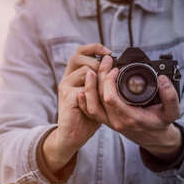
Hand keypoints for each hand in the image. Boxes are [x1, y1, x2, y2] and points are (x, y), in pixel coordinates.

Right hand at [42, 43, 110, 172]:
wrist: (74, 135)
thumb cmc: (86, 117)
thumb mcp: (98, 96)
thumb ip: (103, 83)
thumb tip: (117, 70)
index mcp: (74, 75)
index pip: (80, 52)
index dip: (93, 48)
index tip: (109, 52)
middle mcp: (67, 78)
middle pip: (78, 56)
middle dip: (97, 61)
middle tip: (110, 69)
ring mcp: (66, 87)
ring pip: (85, 72)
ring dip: (99, 76)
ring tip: (107, 86)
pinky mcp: (68, 97)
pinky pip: (84, 88)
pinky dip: (95, 90)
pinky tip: (101, 98)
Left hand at [78, 55, 181, 160]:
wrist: (154, 138)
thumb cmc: (161, 123)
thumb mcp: (172, 112)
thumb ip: (171, 97)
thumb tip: (162, 80)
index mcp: (132, 118)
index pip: (111, 99)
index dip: (109, 81)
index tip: (116, 69)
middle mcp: (118, 121)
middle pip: (99, 98)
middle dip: (100, 77)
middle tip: (106, 62)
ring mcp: (110, 122)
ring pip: (91, 106)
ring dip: (89, 87)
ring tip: (91, 71)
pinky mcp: (106, 120)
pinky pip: (90, 112)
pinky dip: (84, 100)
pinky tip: (83, 88)